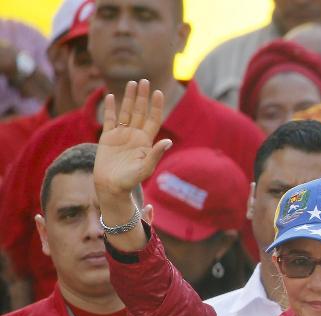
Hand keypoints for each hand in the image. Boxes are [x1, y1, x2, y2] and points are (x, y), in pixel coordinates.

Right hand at [94, 79, 171, 197]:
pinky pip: (109, 119)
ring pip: (126, 112)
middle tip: (144, 80)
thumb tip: (168, 141)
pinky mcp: (107, 137)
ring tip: (131, 82)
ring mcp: (121, 135)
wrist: (111, 187)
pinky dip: (110, 108)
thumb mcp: (145, 168)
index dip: (156, 106)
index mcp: (146, 141)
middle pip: (140, 111)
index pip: (153, 119)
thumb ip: (156, 154)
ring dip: (129, 98)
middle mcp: (135, 135)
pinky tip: (110, 95)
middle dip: (143, 96)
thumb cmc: (130, 181)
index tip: (159, 92)